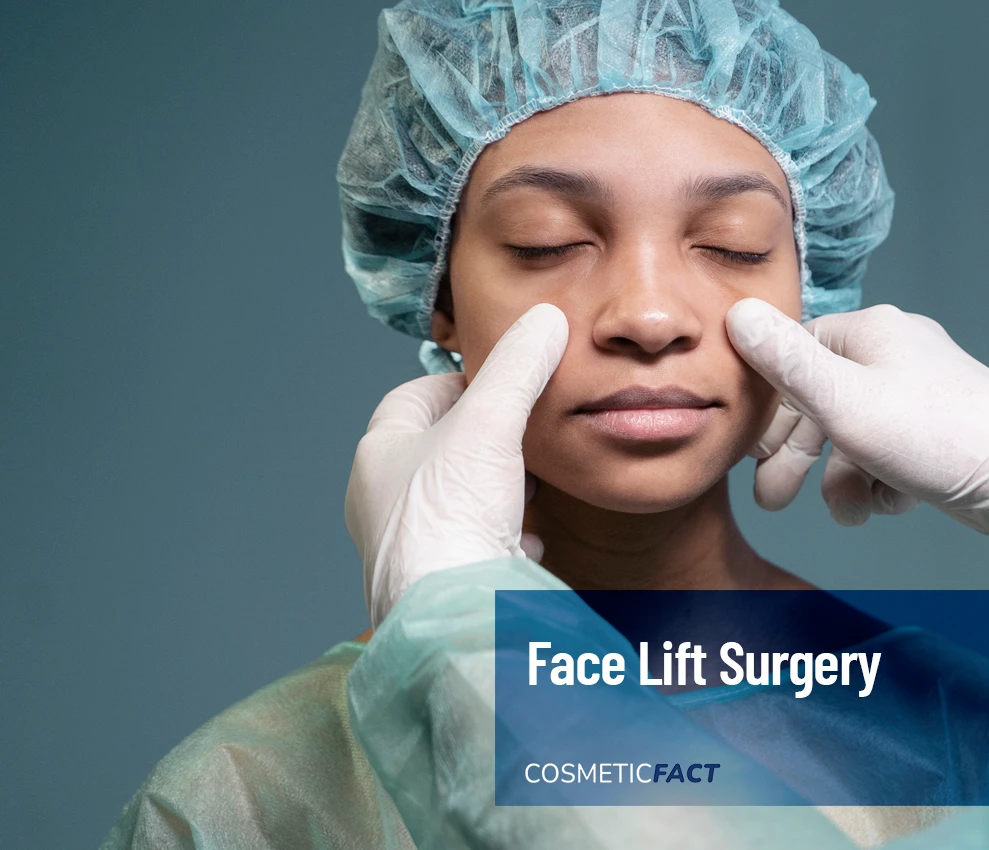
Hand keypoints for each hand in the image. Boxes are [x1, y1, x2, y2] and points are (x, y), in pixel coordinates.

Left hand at [345, 304, 567, 625]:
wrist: (452, 613)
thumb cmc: (450, 517)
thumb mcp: (490, 422)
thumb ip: (518, 368)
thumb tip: (545, 319)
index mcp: (379, 454)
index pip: (414, 396)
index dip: (460, 382)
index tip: (503, 381)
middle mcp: (384, 502)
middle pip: (438, 449)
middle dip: (484, 438)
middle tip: (524, 431)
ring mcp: (411, 546)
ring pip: (456, 501)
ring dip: (494, 489)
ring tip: (530, 481)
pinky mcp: (440, 583)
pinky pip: (472, 549)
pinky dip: (501, 537)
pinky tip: (527, 538)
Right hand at [726, 299, 988, 573]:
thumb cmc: (935, 436)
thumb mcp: (842, 401)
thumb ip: (785, 362)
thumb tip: (737, 311)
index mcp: (870, 332)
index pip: (796, 353)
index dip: (769, 403)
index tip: (750, 448)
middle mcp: (895, 354)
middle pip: (822, 402)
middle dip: (798, 457)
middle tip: (772, 501)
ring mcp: (920, 393)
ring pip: (855, 437)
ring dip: (844, 480)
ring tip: (850, 513)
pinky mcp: (940, 431)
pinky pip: (890, 454)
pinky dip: (882, 482)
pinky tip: (890, 503)